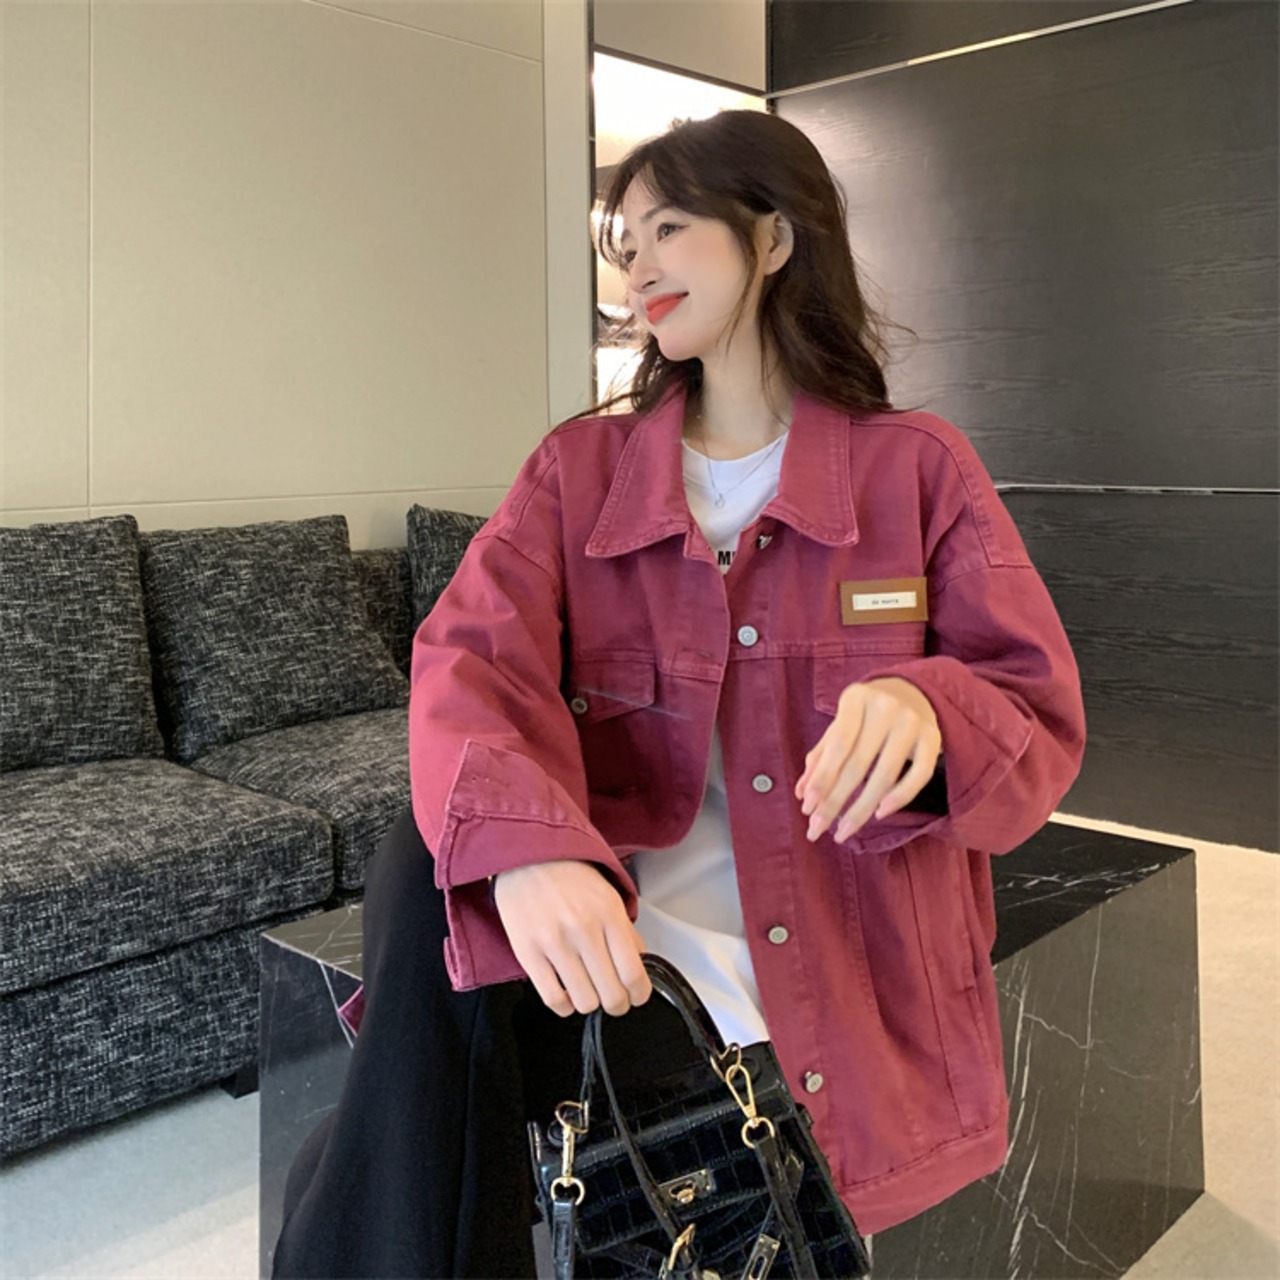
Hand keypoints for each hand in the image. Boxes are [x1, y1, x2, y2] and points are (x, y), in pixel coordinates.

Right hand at [492, 860, 651, 1016]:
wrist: (527, 856)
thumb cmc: (569, 875)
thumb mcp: (608, 895)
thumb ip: (626, 932)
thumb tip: (640, 966)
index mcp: (608, 914)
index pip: (633, 974)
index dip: (638, 995)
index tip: (635, 996)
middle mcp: (583, 930)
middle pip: (611, 994)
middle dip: (617, 1003)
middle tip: (613, 997)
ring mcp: (554, 943)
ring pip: (584, 1002)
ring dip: (590, 1002)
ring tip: (587, 990)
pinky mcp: (528, 953)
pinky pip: (553, 999)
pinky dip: (564, 1005)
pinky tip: (566, 992)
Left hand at [795, 676, 941, 843]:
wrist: (911, 692)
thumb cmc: (865, 716)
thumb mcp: (840, 725)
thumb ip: (821, 756)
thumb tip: (802, 794)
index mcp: (856, 698)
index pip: (838, 743)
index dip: (823, 777)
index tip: (808, 807)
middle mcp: (886, 706)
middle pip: (858, 764)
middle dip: (835, 801)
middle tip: (818, 829)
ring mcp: (912, 722)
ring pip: (885, 775)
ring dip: (862, 809)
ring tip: (843, 831)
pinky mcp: (934, 738)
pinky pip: (919, 775)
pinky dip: (900, 797)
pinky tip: (879, 814)